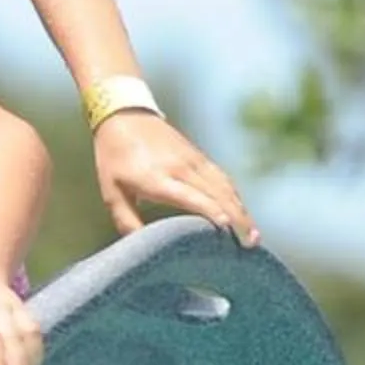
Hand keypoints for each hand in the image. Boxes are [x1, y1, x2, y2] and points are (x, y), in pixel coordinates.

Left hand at [94, 111, 257, 245]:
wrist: (125, 117)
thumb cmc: (113, 158)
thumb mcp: (111, 192)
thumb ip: (126, 220)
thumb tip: (141, 247)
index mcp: (157, 179)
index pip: (192, 196)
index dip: (211, 211)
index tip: (226, 227)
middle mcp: (181, 169)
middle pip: (217, 194)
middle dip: (237, 218)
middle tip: (251, 243)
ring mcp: (194, 160)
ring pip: (225, 186)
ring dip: (242, 209)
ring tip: (253, 234)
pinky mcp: (199, 157)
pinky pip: (223, 178)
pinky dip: (235, 196)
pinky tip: (242, 212)